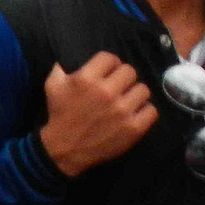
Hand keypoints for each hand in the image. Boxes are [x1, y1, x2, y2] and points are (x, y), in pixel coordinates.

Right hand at [39, 52, 156, 175]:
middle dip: (122, 77)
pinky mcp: (134, 128)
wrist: (66, 148)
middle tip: (118, 86)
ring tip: (127, 99)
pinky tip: (134, 113)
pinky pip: (151, 110)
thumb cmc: (60, 114)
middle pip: (130, 71)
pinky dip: (144, 111)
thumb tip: (69, 57)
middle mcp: (107, 92)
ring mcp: (123, 111)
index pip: (110, 58)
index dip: (109, 63)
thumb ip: (60, 67)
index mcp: (87, 79)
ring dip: (134, 93)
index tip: (107, 71)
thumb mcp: (52, 86)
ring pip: (143, 89)